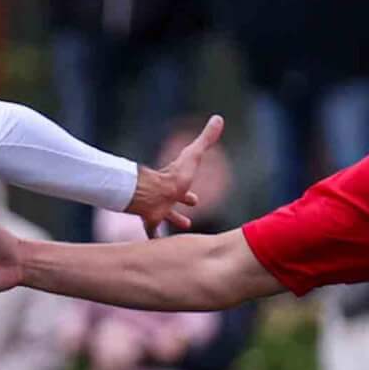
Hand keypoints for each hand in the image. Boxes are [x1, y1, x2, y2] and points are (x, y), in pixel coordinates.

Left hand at [125, 114, 224, 237]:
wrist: (151, 193)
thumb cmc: (173, 177)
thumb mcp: (193, 155)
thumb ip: (205, 139)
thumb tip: (218, 118)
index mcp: (176, 184)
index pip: (184, 189)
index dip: (190, 196)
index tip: (195, 200)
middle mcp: (166, 196)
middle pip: (174, 203)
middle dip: (181, 209)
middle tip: (188, 220)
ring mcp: (157, 208)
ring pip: (165, 218)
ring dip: (173, 223)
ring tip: (183, 231)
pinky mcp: (150, 220)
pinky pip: (152, 232)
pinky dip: (156, 240)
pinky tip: (160, 251)